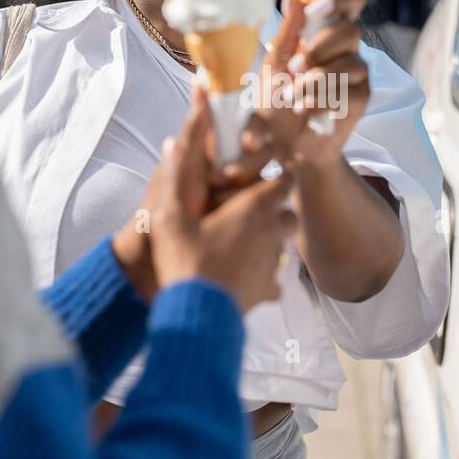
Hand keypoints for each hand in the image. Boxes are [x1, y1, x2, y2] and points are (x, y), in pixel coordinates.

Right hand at [122, 87, 294, 311]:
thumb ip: (173, 177)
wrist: (198, 316)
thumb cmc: (185, 261)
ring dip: (270, 240)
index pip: (285, 180)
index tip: (264, 177)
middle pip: (288, 212)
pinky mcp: (268, 289)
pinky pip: (275, 276)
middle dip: (275, 208)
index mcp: (254, 208)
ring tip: (243, 243)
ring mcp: (274, 263)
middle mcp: (272, 232)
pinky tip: (242, 275)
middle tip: (249, 210)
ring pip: (283, 244)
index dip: (278, 176)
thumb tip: (172, 142)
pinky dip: (263, 273)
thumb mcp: (170, 217)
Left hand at [262, 0, 370, 171]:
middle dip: (320, 47)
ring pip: (350, 61)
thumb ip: (289, 28)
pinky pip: (350, 89)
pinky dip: (321, 99)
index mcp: (326, 30)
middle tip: (294, 67)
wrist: (284, 145)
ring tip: (291, 96)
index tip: (316, 7)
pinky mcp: (362, 98)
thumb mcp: (276, 61)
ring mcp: (357, 72)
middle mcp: (347, 47)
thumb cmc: (278, 100)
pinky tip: (304, 109)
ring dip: (315, 79)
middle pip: (352, 30)